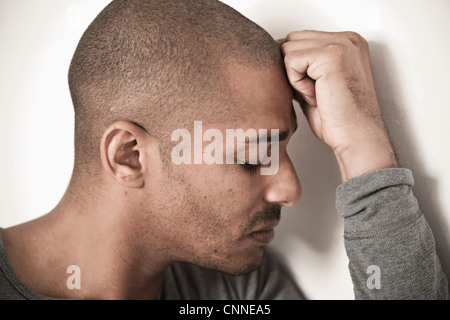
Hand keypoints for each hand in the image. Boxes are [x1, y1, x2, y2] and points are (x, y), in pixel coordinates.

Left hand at [278, 31, 397, 181]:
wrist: (356, 138)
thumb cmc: (339, 120)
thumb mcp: (316, 85)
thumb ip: (302, 67)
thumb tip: (276, 58)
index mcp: (347, 43)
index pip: (301, 39)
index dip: (294, 66)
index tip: (312, 91)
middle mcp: (347, 39)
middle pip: (291, 40)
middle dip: (292, 69)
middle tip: (313, 94)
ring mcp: (341, 44)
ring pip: (288, 49)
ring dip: (295, 77)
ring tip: (316, 95)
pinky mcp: (331, 55)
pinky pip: (291, 61)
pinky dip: (296, 83)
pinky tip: (315, 96)